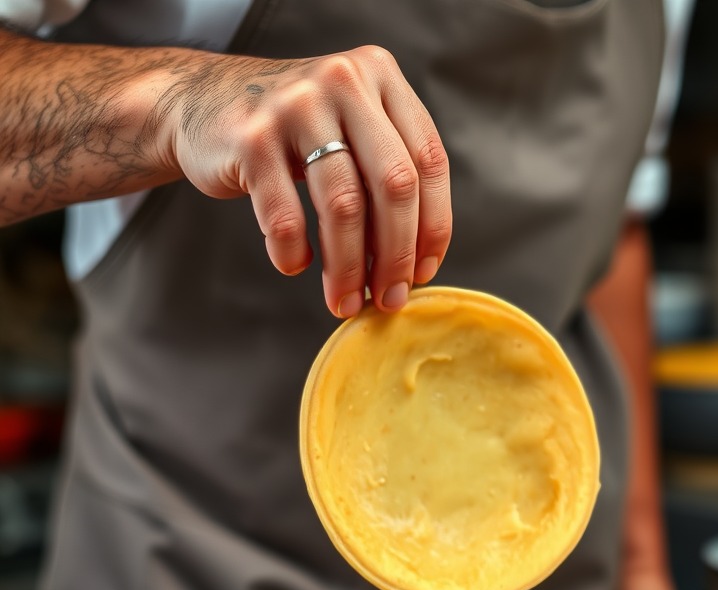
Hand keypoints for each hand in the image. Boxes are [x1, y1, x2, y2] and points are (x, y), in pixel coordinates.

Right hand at [162, 45, 450, 316]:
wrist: (200, 100)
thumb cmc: (294, 133)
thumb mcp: (351, 130)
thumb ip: (387, 177)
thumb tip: (415, 268)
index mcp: (380, 76)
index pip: (428, 161)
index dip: (433, 227)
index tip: (422, 274)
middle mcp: (344, 81)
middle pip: (395, 186)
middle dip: (396, 255)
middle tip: (389, 299)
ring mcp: (295, 104)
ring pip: (344, 206)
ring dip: (349, 268)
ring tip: (345, 301)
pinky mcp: (250, 137)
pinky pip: (286, 217)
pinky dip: (294, 253)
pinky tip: (295, 264)